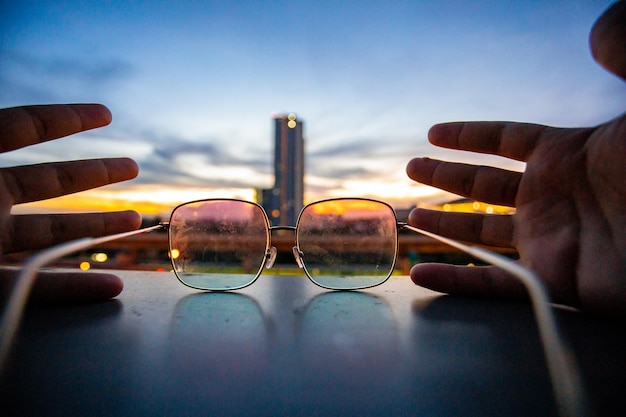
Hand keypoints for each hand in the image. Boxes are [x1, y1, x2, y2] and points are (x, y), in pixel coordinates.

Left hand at [0, 104, 140, 303]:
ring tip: (134, 220)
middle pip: (47, 181)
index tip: (104, 113)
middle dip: (95, 172)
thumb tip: (15, 121)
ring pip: (48, 233)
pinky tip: (108, 287)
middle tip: (132, 167)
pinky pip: (33, 287)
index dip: (65, 119)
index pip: (21, 128)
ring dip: (96, 227)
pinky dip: (72, 288)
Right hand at [406, 1, 625, 315]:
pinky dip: (456, 283)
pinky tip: (422, 274)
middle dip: (446, 175)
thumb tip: (600, 29)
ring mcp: (550, 239)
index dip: (469, 135)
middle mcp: (552, 196)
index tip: (434, 133)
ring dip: (445, 226)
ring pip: (482, 231)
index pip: (505, 140)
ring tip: (412, 216)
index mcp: (567, 155)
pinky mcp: (553, 280)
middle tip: (411, 168)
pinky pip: (494, 285)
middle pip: (484, 183)